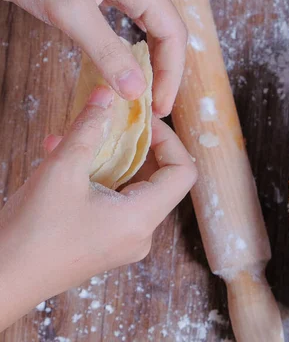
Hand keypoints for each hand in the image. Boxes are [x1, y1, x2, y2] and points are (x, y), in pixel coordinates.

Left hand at [0, 0, 186, 116]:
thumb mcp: (70, 11)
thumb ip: (107, 52)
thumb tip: (136, 91)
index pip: (173, 33)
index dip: (171, 74)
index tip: (160, 106)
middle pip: (168, 33)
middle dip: (165, 72)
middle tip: (156, 106)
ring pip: (153, 31)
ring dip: (153, 63)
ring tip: (148, 93)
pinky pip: (134, 26)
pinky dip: (135, 52)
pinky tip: (131, 68)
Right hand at [0, 86, 196, 330]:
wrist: (0, 281)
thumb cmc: (31, 232)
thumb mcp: (61, 171)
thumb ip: (88, 129)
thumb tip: (107, 94)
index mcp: (142, 219)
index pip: (183, 172)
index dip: (170, 140)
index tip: (144, 121)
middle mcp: (142, 234)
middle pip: (160, 180)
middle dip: (137, 146)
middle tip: (114, 123)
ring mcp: (125, 242)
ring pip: (134, 189)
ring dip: (113, 159)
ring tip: (81, 139)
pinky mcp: (107, 244)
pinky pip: (116, 203)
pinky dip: (101, 178)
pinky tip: (66, 160)